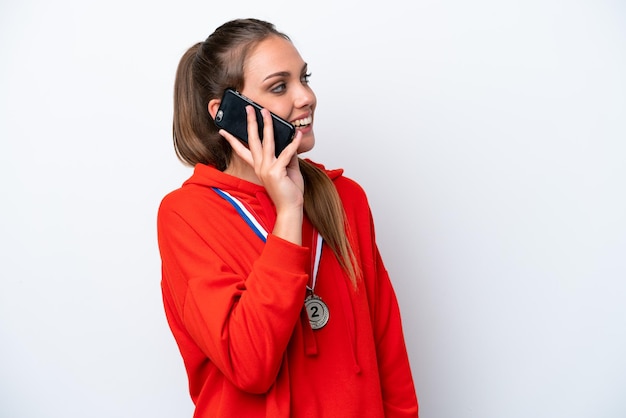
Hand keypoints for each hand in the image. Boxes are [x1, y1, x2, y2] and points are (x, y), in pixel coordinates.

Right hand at [220, 106, 303, 242]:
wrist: (290, 208)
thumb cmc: (289, 191)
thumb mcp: (287, 169)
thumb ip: (287, 155)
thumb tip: (291, 140)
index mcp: (259, 167)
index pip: (242, 151)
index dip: (232, 140)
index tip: (222, 130)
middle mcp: (260, 167)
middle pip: (252, 140)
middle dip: (250, 123)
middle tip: (248, 109)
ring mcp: (267, 169)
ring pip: (266, 142)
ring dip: (267, 125)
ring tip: (266, 112)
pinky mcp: (277, 172)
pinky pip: (286, 153)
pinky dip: (293, 143)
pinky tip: (298, 134)